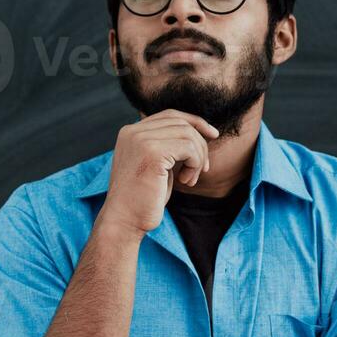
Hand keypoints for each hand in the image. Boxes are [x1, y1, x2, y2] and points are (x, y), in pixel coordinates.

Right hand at [99, 109, 218, 236]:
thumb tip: (198, 134)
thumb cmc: (142, 200)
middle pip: (182, 123)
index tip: (213, 135)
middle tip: (202, 170)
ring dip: (198, 158)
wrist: (124, 221)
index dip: (195, 122)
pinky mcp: (152, 152)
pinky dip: (195, 164)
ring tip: (190, 179)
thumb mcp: (155, 166)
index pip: (170, 115)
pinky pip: (189, 148)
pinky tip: (186, 181)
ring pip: (188, 135)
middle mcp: (133, 131)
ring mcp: (141, 140)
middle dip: (200, 145)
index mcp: (130, 132)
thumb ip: (168, 148)